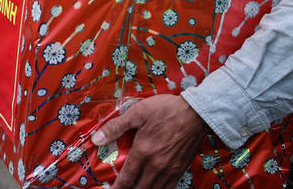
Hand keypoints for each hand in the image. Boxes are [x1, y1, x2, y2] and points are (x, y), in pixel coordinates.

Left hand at [91, 94, 207, 188]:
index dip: (117, 188)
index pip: (126, 178)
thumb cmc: (166, 110)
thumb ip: (115, 127)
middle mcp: (156, 166)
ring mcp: (170, 170)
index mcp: (143, 152)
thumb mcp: (137, 113)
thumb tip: (96, 139)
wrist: (196, 113)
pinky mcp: (180, 170)